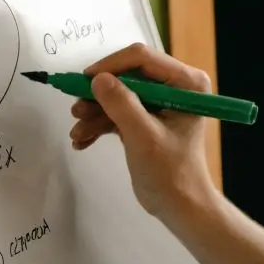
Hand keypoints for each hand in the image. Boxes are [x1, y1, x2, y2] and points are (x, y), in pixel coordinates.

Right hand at [67, 43, 215, 225]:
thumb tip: (97, 78)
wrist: (180, 206)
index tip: (85, 82)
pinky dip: (99, 125)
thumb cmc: (171, 173)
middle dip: (99, 95)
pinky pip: (117, 112)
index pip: (142, 58)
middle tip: (76, 111)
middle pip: (126, 76)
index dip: (110, 66)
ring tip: (77, 133)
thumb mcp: (143, 137)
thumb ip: (121, 104)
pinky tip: (82, 141)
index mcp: (186, 83)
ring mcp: (159, 102)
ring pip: (117, 95)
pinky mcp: (145, 118)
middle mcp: (174, 86)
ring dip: (94, 113)